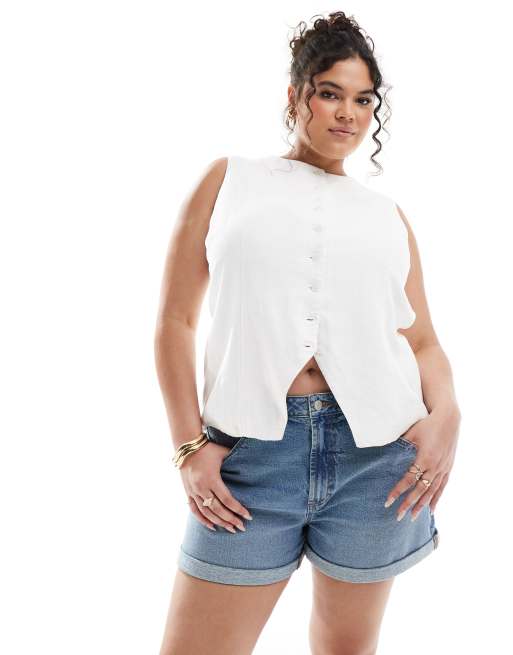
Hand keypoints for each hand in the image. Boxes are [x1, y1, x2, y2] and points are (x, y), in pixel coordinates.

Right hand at [179, 441, 252, 531]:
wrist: (187, 446)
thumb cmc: (209, 448)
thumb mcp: (224, 453)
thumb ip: (236, 461)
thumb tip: (253, 465)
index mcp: (211, 479)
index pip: (227, 500)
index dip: (238, 509)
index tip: (248, 516)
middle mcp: (201, 487)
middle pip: (218, 509)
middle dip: (231, 520)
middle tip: (242, 527)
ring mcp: (193, 491)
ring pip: (206, 513)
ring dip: (219, 523)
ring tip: (231, 529)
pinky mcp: (188, 492)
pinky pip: (194, 510)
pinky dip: (203, 520)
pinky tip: (212, 527)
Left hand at [385, 404, 460, 520]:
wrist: (449, 419)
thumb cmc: (427, 424)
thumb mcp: (411, 433)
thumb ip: (400, 444)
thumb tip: (382, 451)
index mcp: (424, 458)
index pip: (408, 480)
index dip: (398, 491)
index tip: (388, 502)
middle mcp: (434, 467)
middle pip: (419, 491)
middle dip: (408, 504)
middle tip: (398, 517)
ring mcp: (442, 469)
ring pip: (431, 492)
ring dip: (422, 506)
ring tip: (414, 518)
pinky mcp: (448, 468)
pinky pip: (442, 487)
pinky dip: (436, 499)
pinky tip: (432, 510)